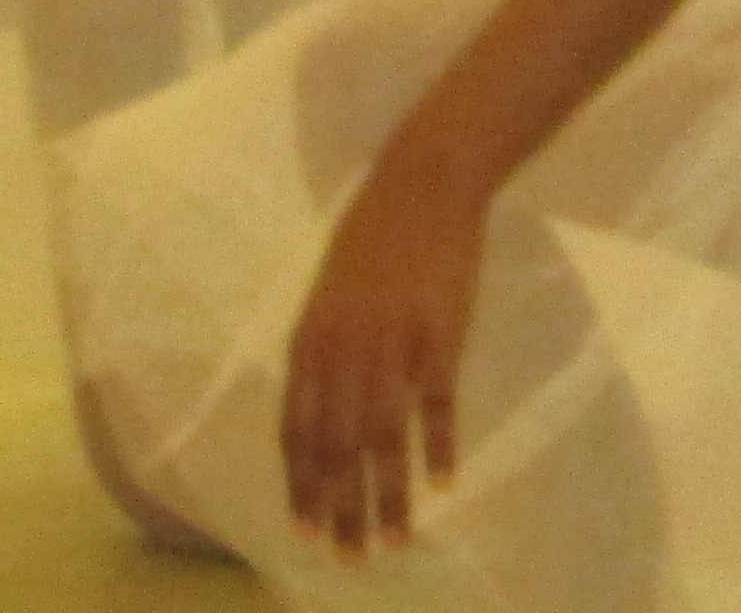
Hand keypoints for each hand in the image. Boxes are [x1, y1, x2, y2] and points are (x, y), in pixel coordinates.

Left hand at [279, 148, 486, 550]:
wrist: (423, 182)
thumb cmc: (375, 235)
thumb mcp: (330, 294)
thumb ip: (323, 352)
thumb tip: (317, 409)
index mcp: (311, 342)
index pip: (298, 432)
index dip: (301, 486)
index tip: (304, 531)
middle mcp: (343, 351)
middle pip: (338, 447)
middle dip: (341, 508)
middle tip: (350, 557)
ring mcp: (392, 344)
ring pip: (384, 438)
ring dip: (387, 496)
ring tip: (393, 540)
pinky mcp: (439, 335)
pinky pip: (436, 404)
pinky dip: (438, 446)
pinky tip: (442, 482)